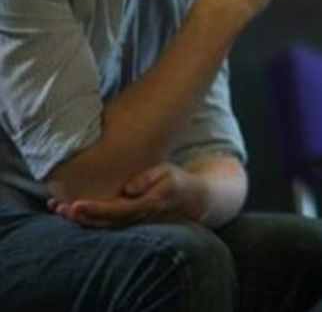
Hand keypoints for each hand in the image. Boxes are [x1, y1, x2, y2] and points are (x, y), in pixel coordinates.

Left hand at [49, 163, 203, 226]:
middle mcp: (136, 218)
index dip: (95, 209)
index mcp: (146, 205)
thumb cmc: (175, 181)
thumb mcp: (168, 171)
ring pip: (100, 225)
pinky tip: (67, 210)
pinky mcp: (124, 220)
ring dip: (78, 219)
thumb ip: (149, 178)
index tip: (76, 205)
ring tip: (57, 208)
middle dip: (80, 217)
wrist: (188, 199)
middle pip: (104, 222)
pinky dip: (83, 218)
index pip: (116, 210)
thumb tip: (129, 188)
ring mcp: (129, 222)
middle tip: (60, 208)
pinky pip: (101, 223)